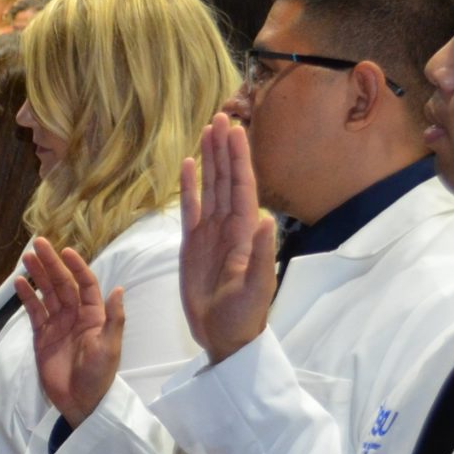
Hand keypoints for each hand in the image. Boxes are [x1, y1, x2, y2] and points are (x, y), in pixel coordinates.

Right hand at [15, 235, 125, 424]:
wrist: (80, 402)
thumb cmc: (99, 375)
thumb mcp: (110, 347)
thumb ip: (113, 318)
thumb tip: (119, 288)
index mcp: (95, 315)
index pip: (85, 284)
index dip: (76, 267)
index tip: (65, 251)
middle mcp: (76, 315)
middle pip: (63, 284)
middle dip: (51, 264)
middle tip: (38, 244)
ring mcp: (57, 324)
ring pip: (47, 294)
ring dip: (38, 275)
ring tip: (26, 258)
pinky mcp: (42, 336)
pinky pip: (34, 312)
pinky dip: (26, 298)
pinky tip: (18, 284)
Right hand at [178, 115, 277, 364]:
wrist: (224, 337)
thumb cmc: (244, 316)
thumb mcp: (256, 288)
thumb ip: (259, 253)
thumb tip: (264, 216)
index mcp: (245, 232)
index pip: (242, 186)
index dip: (238, 158)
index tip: (234, 130)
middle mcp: (229, 227)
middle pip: (226, 179)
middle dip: (225, 148)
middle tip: (221, 117)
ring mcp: (210, 234)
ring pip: (210, 187)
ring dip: (210, 159)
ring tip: (208, 131)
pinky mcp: (192, 244)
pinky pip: (190, 208)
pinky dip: (190, 186)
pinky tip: (189, 165)